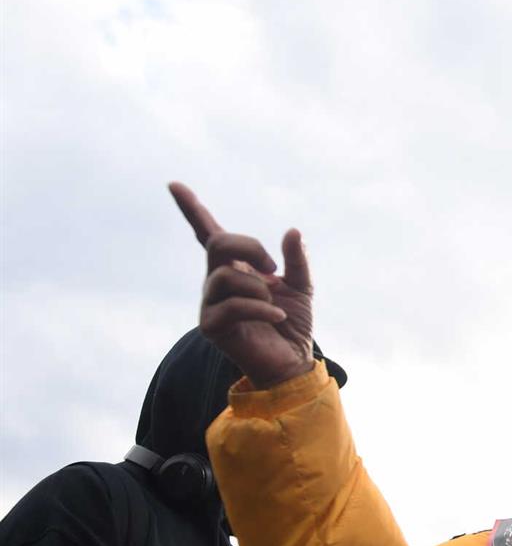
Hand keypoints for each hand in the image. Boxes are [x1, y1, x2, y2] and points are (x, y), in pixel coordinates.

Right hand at [169, 183, 315, 387]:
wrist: (292, 361)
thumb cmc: (291, 324)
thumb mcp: (302, 286)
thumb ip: (296, 260)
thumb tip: (292, 231)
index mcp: (235, 267)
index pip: (208, 233)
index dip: (192, 209)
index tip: (174, 184)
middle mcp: (217, 281)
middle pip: (217, 244)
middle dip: (249, 247)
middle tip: (273, 269)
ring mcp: (210, 304)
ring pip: (225, 276)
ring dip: (257, 287)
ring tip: (274, 304)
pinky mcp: (211, 326)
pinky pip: (232, 306)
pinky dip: (261, 309)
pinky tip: (277, 318)